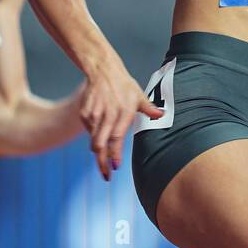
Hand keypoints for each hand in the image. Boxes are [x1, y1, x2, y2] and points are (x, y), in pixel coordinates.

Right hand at [79, 54, 162, 180]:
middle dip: (102, 163)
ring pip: (93, 141)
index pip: (116, 138)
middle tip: (106, 175)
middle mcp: (106, 115)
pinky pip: (90, 131)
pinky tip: (101, 138)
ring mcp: (93, 115)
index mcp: (122, 112)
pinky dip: (95, 137)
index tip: (116, 167)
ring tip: (104, 164)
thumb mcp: (139, 95)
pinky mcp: (84, 113)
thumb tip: (163, 115)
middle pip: (100, 145)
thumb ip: (149, 108)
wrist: (103, 71)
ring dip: (99, 154)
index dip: (114, 154)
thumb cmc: (124, 85)